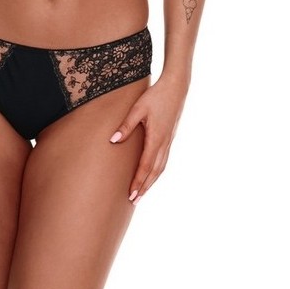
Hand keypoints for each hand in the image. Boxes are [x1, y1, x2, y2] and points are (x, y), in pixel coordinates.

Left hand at [108, 74, 186, 203]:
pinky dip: (157, 172)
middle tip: (134, 201)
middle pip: (154, 172)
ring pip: (161, 168)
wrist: (176, 87)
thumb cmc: (156, 96)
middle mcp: (164, 143)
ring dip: (151, 182)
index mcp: (156, 138)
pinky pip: (164, 160)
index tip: (131, 195)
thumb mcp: (138, 108)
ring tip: (142, 193)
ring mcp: (169, 141)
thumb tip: (113, 141)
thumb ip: (126, 126)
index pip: (145, 166)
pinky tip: (152, 175)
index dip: (138, 182)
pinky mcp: (169, 138)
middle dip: (144, 187)